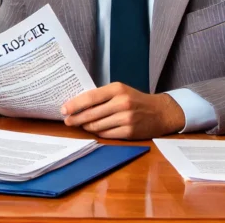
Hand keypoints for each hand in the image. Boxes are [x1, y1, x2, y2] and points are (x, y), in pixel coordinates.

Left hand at [60, 82, 186, 139]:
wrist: (160, 112)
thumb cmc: (135, 100)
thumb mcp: (120, 91)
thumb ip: (102, 96)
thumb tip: (77, 105)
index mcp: (117, 89)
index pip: (90, 97)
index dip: (74, 105)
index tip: (63, 110)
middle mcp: (122, 103)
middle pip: (91, 114)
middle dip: (76, 119)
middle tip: (67, 121)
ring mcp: (126, 119)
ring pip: (97, 126)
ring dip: (86, 126)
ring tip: (81, 124)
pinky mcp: (129, 132)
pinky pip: (106, 134)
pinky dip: (98, 133)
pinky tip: (95, 130)